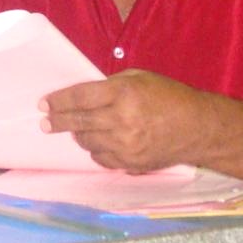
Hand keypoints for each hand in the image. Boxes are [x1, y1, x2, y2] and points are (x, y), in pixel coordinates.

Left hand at [40, 69, 210, 172]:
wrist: (198, 128)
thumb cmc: (168, 97)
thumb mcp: (139, 78)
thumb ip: (110, 86)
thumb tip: (83, 97)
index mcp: (123, 93)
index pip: (80, 97)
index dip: (59, 100)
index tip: (44, 103)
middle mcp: (122, 120)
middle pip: (79, 122)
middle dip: (58, 122)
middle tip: (45, 122)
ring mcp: (126, 145)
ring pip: (87, 142)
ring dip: (79, 135)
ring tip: (76, 129)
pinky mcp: (131, 163)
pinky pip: (101, 158)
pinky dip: (96, 150)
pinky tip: (98, 142)